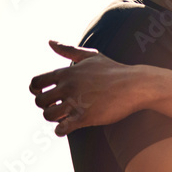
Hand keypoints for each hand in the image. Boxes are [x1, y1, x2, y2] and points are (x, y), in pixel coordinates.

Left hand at [29, 40, 143, 135]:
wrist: (136, 86)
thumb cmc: (115, 70)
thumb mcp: (91, 56)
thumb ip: (68, 49)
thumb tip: (50, 41)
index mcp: (66, 73)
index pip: (35, 83)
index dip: (36, 91)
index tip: (44, 94)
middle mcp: (68, 87)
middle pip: (40, 101)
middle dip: (46, 106)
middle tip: (58, 108)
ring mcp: (76, 102)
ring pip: (49, 115)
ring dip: (53, 118)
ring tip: (64, 118)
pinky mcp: (85, 117)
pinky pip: (62, 128)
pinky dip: (60, 130)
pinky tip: (66, 128)